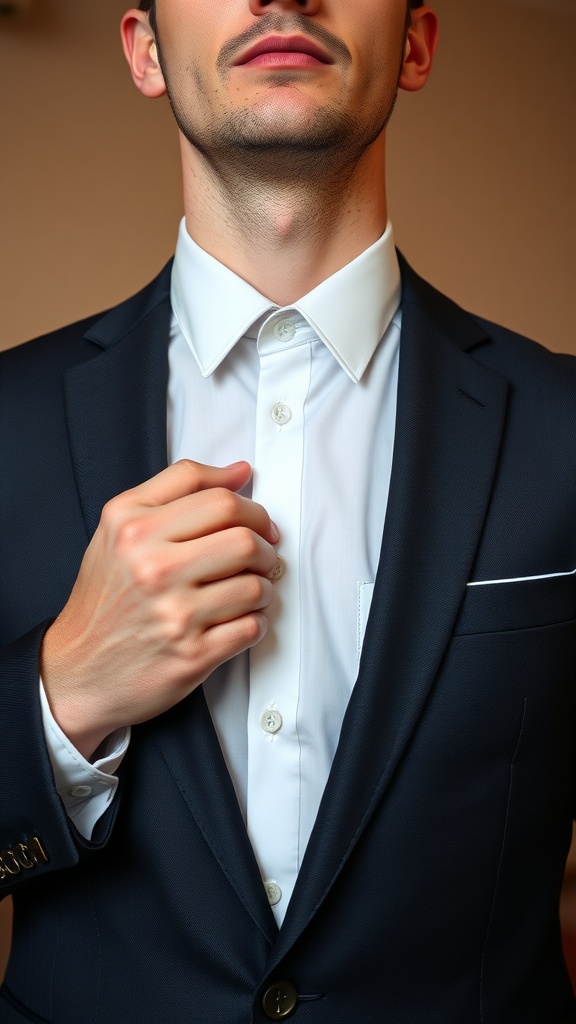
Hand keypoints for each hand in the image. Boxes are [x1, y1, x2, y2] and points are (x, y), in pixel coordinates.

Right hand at [41, 460, 277, 758]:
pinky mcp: (191, 654)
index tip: (259, 522)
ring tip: (250, 590)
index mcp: (133, 526)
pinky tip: (238, 620)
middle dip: (266, 548)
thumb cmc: (104, 599)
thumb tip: (239, 472)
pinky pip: (251, 627)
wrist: (76, 671)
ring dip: (264, 588)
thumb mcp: (119, 527)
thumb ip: (178, 488)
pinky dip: (256, 623)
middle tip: (263, 556)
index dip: (253, 509)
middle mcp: (151, 567)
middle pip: (244, 540)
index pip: (219, 500)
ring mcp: (173, 613)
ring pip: (255, 585)